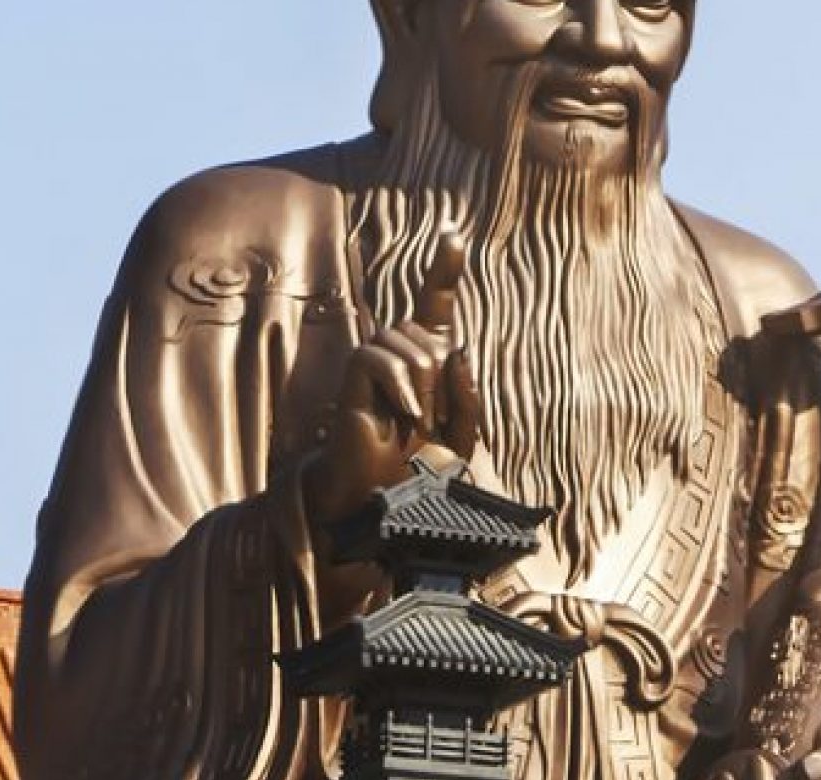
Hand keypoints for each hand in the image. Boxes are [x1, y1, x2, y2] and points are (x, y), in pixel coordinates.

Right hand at [302, 245, 484, 534]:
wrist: (386, 502)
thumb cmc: (419, 471)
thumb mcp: (461, 437)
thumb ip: (468, 396)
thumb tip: (459, 351)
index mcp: (427, 365)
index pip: (434, 309)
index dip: (443, 272)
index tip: (453, 235)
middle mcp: (397, 358)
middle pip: (426, 331)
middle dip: (442, 374)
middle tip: (434, 419)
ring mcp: (372, 368)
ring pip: (405, 340)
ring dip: (422, 383)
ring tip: (417, 421)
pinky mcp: (352, 381)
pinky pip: (376, 356)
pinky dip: (398, 382)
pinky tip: (404, 413)